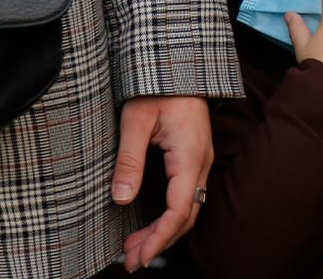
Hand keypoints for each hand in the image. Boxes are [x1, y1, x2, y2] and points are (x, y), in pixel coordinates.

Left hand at [112, 96, 212, 272]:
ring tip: (138, 246)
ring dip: (166, 230)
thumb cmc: (158, 86)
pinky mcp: (195, 157)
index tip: (138, 256)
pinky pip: (189, 195)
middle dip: (160, 241)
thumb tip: (122, 199)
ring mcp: (201, 160)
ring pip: (190, 207)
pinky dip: (172, 215)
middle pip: (187, 215)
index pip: (178, 209)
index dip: (159, 237)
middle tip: (132, 260)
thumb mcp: (136, 120)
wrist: (180, 63)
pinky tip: (154, 222)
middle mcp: (201, 162)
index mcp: (189, 156)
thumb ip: (129, 160)